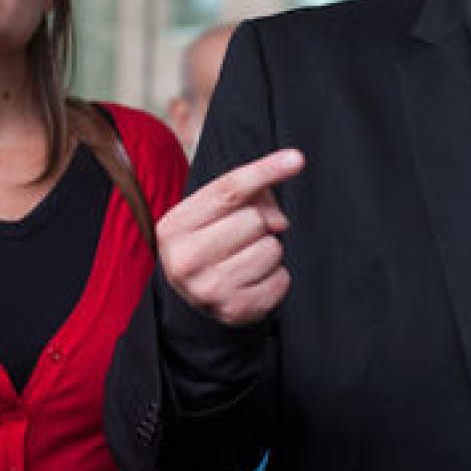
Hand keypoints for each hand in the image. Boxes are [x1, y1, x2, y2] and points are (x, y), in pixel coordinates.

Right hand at [158, 149, 305, 325]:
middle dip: (259, 223)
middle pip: (254, 219)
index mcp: (174, 227)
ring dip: (268, 251)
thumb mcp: (213, 212)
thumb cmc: (209, 243)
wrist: (194, 298)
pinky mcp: (235, 310)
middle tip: (242, 237)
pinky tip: (254, 279)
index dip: (265, 170)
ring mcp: (209, 290)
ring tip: (246, 259)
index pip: (227, 191)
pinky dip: (276, 276)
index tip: (296, 159)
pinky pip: (281, 279)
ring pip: (271, 249)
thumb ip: (248, 195)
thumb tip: (279, 220)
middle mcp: (185, 260)